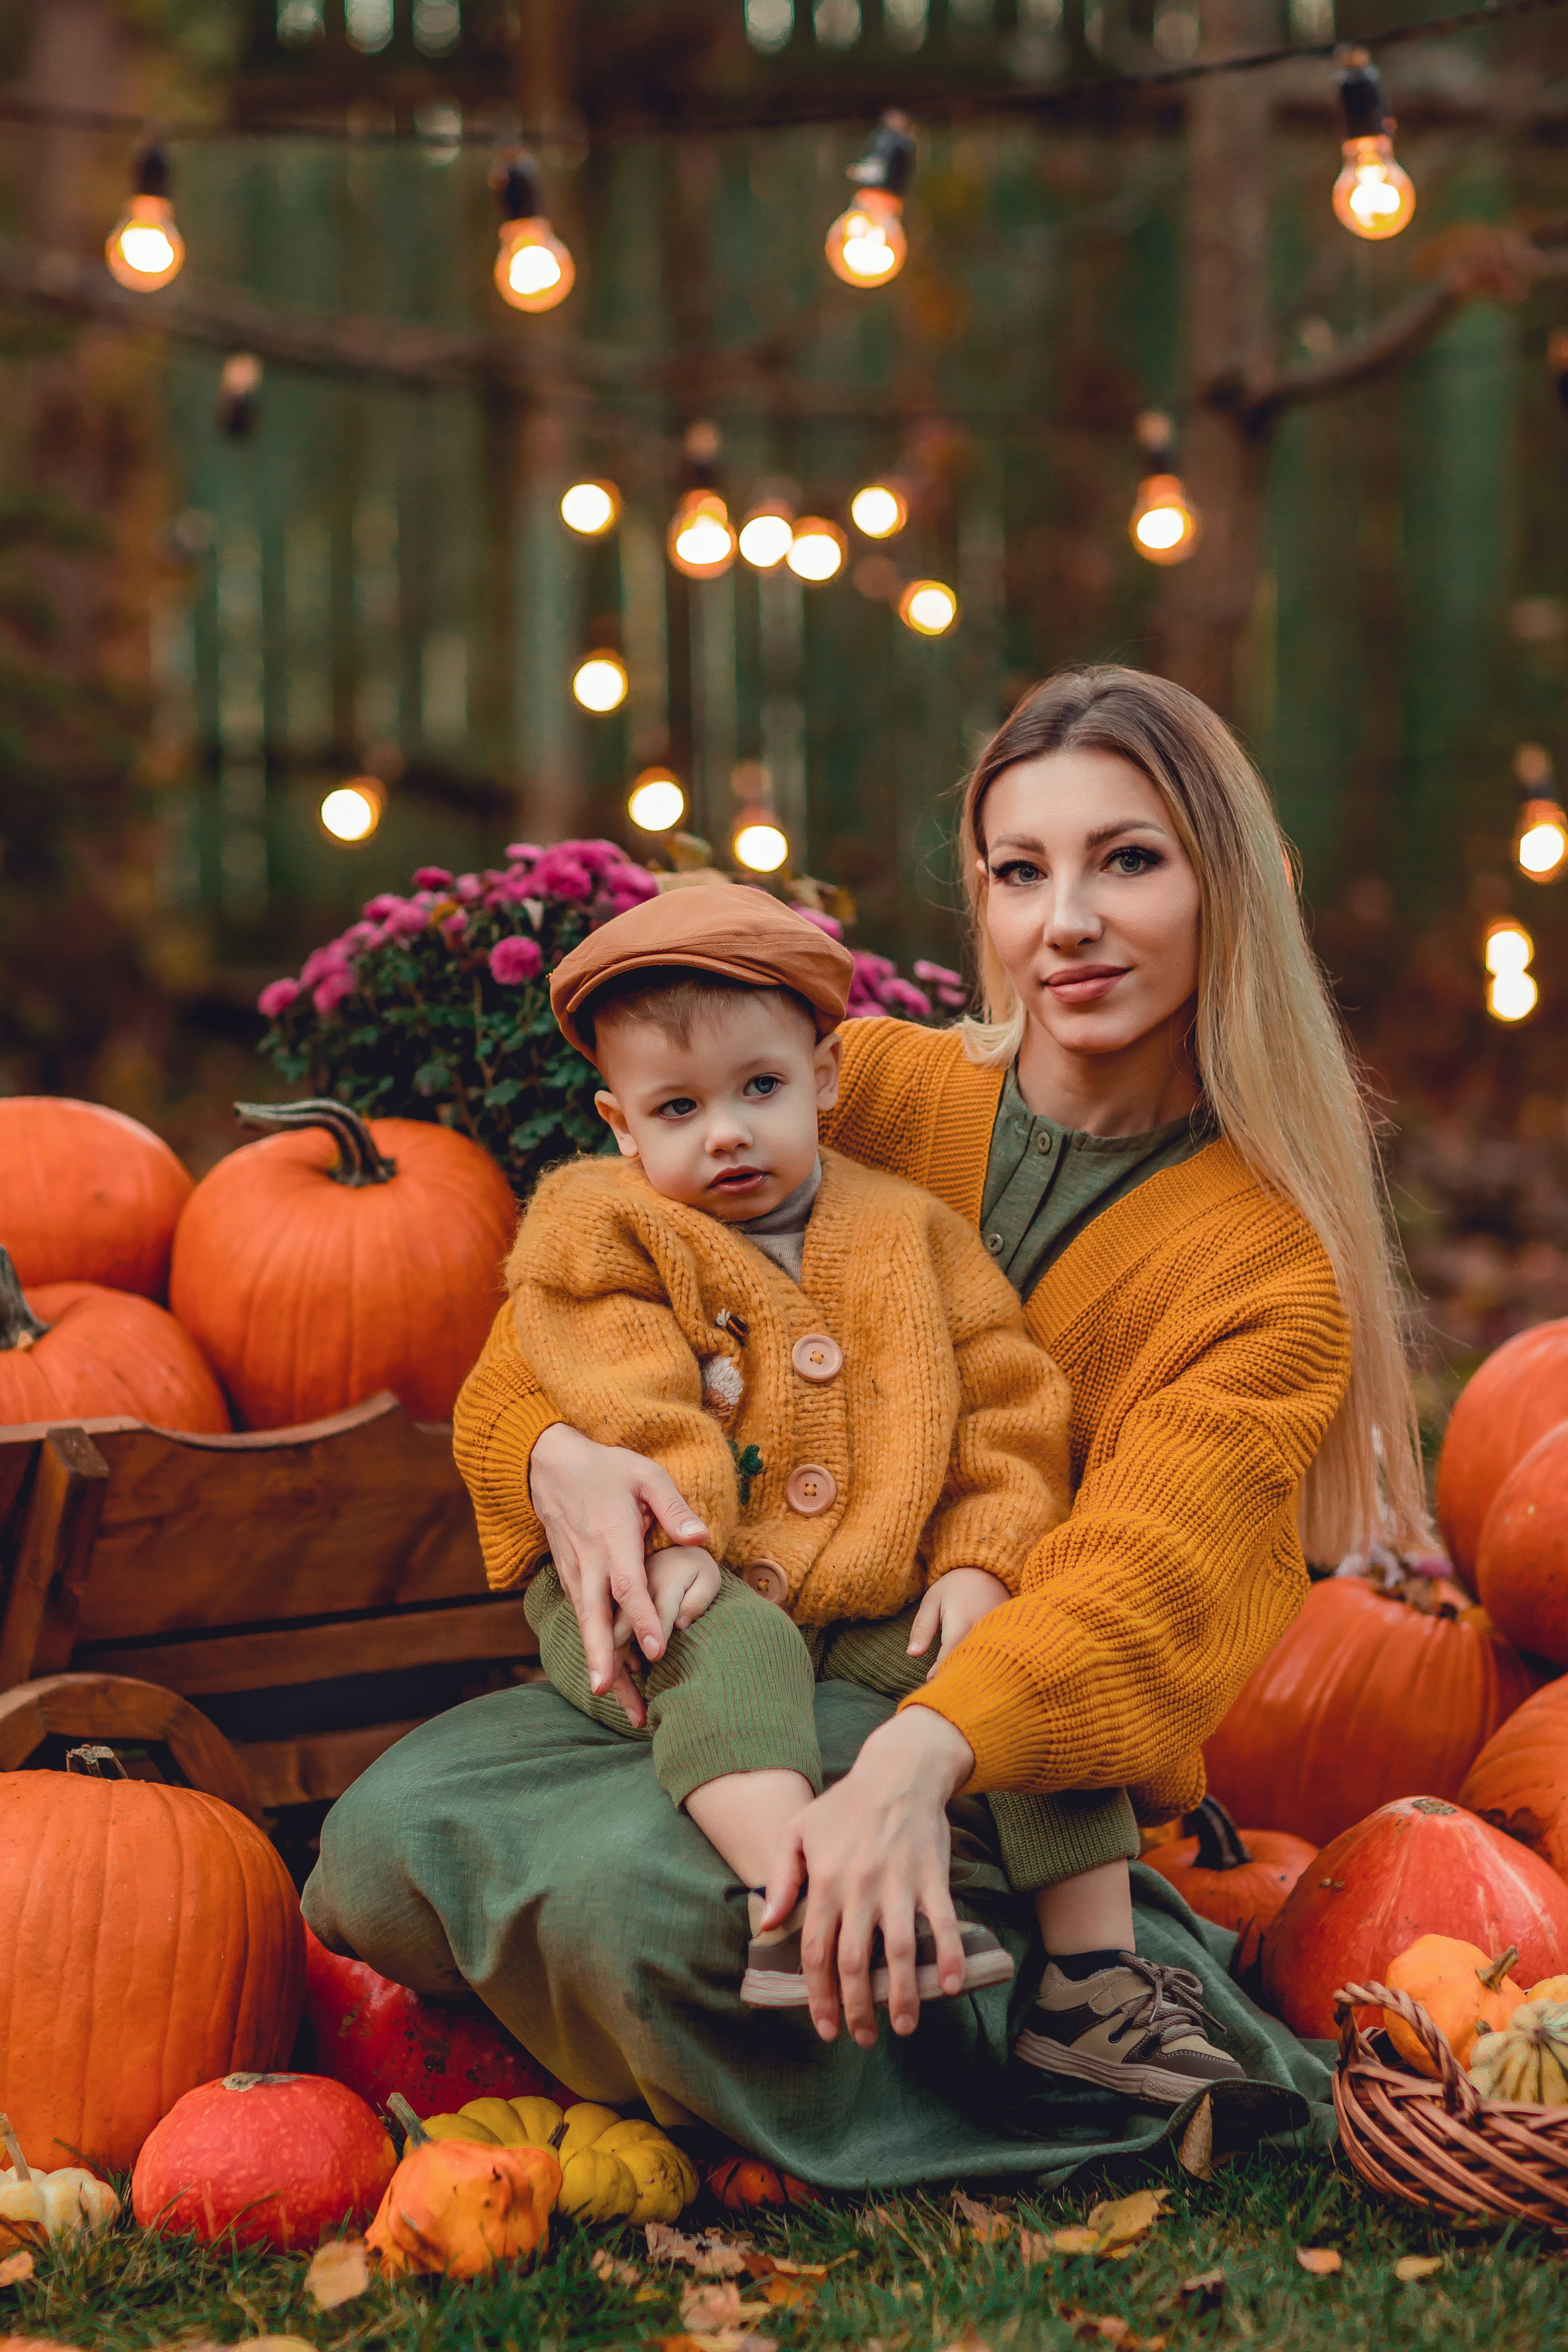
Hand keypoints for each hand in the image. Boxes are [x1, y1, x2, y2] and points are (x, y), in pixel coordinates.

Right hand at [529, 1423, 709, 1699]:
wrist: (550, 1466)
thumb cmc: (607, 1470)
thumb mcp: (646, 1474)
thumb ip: (674, 1507)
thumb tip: (702, 1538)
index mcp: (613, 1536)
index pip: (627, 1585)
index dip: (641, 1619)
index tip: (657, 1651)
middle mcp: (590, 1561)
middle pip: (595, 1616)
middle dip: (603, 1657)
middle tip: (609, 1694)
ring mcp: (575, 1572)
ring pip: (586, 1625)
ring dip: (598, 1663)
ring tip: (615, 1703)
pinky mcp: (569, 1578)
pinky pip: (582, 1619)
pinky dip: (593, 1648)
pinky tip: (608, 1676)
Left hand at [761, 1706, 975, 2045]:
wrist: (896, 1772)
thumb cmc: (843, 1805)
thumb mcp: (797, 1832)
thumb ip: (781, 1880)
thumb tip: (767, 1925)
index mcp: (825, 1883)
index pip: (817, 1952)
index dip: (819, 1996)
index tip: (826, 2027)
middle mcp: (859, 1889)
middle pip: (854, 1963)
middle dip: (857, 2008)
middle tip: (863, 2038)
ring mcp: (898, 1884)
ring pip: (898, 1952)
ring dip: (901, 1994)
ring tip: (903, 2026)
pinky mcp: (931, 1877)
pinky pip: (942, 1923)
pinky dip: (949, 1956)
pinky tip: (951, 1986)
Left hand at [906, 1567, 1010, 1679]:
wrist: (987, 1570)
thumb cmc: (955, 1587)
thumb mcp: (932, 1601)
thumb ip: (923, 1628)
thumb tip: (912, 1654)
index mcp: (961, 1621)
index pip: (950, 1654)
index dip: (940, 1671)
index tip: (931, 1682)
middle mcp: (983, 1629)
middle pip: (970, 1661)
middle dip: (958, 1676)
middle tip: (946, 1688)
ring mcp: (999, 1632)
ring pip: (985, 1660)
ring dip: (972, 1671)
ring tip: (961, 1685)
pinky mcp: (1008, 1635)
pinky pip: (996, 1654)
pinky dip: (985, 1663)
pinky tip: (977, 1673)